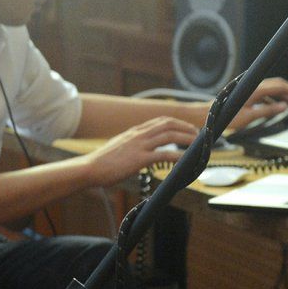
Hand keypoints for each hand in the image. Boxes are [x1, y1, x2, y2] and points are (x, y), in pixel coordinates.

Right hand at [82, 116, 199, 185]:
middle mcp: (138, 134)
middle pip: (168, 124)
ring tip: (198, 146)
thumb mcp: (119, 146)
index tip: (187, 129)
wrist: (89, 168)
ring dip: (187, 140)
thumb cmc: (102, 162)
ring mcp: (139, 145)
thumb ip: (132, 144)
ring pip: (169, 136)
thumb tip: (143, 150)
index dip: (178, 123)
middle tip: (198, 136)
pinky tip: (186, 161)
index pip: (161, 120)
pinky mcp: (138, 159)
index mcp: (134, 131)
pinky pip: (163, 155)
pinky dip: (178, 156)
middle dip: (186, 128)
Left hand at [225, 76, 287, 131]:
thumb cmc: (226, 116)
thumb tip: (284, 106)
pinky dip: (272, 98)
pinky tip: (276, 105)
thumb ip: (268, 111)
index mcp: (255, 89)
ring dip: (282, 95)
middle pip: (276, 84)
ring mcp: (249, 89)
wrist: (210, 114)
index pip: (280, 86)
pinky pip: (263, 93)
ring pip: (270, 89)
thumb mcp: (250, 116)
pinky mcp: (246, 93)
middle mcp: (253, 86)